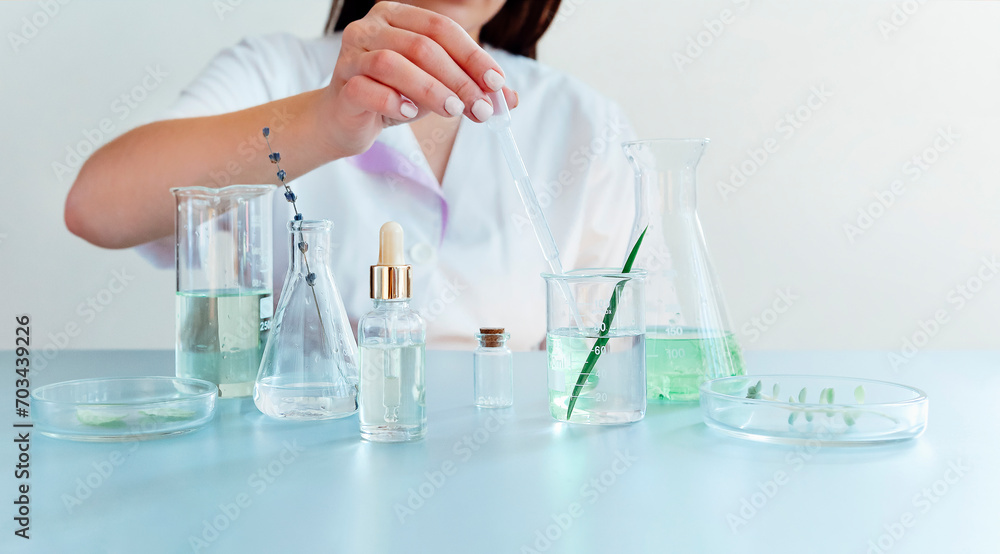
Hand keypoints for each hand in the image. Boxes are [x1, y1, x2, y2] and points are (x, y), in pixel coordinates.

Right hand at [318, 1, 517, 157]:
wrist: (346, 120)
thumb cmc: (393, 96)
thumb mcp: (438, 89)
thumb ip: (471, 89)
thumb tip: (510, 99)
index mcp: (398, 16)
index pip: (442, 28)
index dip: (473, 56)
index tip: (496, 83)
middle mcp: (371, 27)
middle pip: (422, 46)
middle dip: (458, 78)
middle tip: (480, 107)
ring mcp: (351, 54)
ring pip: (393, 64)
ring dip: (431, 89)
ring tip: (453, 112)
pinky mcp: (341, 84)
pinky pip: (367, 88)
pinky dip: (393, 102)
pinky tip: (409, 114)